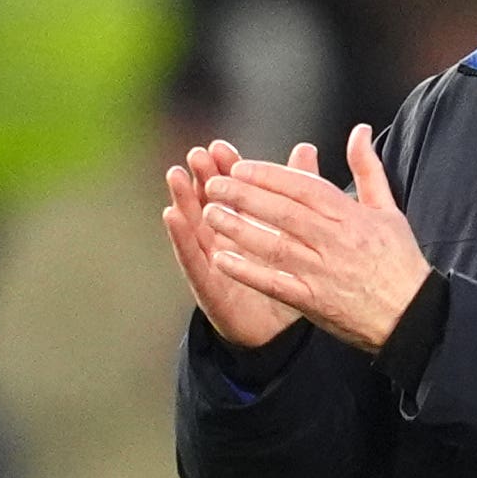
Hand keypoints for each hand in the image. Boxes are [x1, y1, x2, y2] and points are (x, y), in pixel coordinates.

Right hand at [162, 142, 297, 350]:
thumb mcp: (293, 231)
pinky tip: (171, 216)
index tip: (222, 146)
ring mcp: (211, 261)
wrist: (279, 330)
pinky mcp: (207, 286)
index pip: (234, 190)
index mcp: (243, 224)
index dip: (226, 168)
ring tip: (175, 175)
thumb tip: (304, 149)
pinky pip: (192, 259)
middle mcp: (223, 239)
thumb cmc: (281, 277)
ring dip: (182, 199)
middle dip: (201, 177)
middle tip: (197, 154)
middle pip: (209, 202)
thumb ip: (296, 190)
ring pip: (194, 225)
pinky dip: (180, 237)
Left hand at [201, 125, 433, 354]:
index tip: (238, 167)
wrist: (411, 316)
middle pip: (283, 213)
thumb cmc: (398, 261)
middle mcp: (334, 242)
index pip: (303, 188)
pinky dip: (248, 272)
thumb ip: (368, 168)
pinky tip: (222, 259)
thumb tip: (358, 130)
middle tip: (212, 184)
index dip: (269, 175)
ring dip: (239, 229)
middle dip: (244, 196)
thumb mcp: (388, 209)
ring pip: (274, 246)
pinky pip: (274, 284)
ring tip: (209, 214)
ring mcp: (322, 273)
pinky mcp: (314, 301)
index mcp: (350, 216)